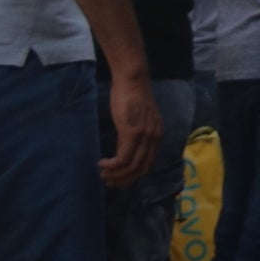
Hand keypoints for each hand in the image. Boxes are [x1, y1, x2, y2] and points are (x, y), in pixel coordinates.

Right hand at [101, 70, 161, 187]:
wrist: (132, 79)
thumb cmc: (131, 96)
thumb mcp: (136, 119)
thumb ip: (133, 134)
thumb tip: (123, 149)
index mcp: (157, 135)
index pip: (148, 163)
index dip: (133, 175)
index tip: (119, 179)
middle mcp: (154, 137)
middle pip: (141, 169)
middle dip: (124, 180)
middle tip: (109, 182)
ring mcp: (144, 135)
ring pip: (131, 166)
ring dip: (116, 174)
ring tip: (103, 174)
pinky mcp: (132, 132)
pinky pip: (123, 157)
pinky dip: (112, 165)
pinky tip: (102, 163)